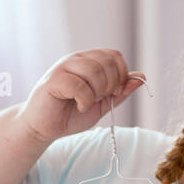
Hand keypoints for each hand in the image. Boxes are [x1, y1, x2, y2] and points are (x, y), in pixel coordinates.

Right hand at [19, 48, 144, 144]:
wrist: (42, 127)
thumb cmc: (69, 115)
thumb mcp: (101, 105)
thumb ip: (119, 92)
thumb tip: (140, 77)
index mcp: (88, 61)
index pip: (115, 56)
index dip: (121, 75)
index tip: (114, 93)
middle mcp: (76, 59)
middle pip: (108, 62)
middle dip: (111, 85)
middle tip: (99, 99)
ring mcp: (64, 67)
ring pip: (94, 71)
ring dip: (98, 92)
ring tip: (87, 103)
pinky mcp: (54, 80)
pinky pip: (80, 85)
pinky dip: (85, 100)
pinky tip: (80, 106)